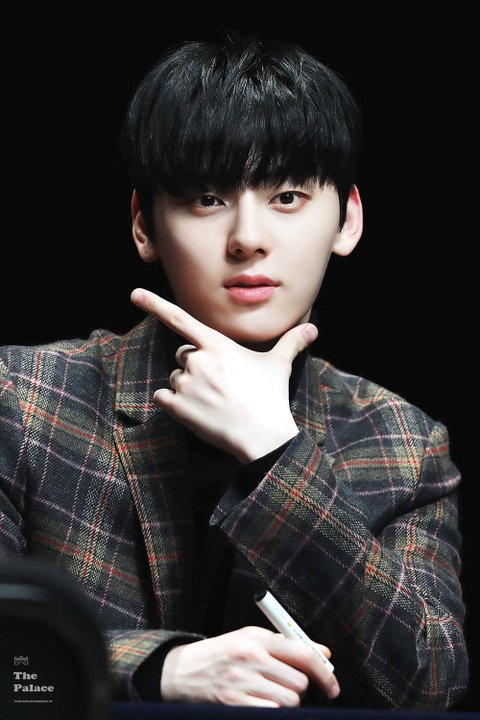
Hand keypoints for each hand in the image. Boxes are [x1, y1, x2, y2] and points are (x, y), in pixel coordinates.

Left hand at [130, 289, 317, 462]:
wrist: (262, 436)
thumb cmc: (270, 398)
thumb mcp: (279, 365)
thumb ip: (291, 342)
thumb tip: (313, 329)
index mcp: (218, 345)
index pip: (180, 319)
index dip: (155, 304)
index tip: (134, 294)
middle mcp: (197, 360)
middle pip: (183, 354)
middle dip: (195, 365)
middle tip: (219, 383)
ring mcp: (186, 384)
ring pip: (174, 377)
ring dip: (187, 386)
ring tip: (213, 400)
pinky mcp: (177, 407)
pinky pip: (163, 397)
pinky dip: (173, 403)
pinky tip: (196, 411)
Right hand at [160, 626, 339, 706]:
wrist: (183, 672)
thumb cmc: (223, 653)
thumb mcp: (251, 638)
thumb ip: (286, 644)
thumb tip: (324, 653)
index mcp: (256, 638)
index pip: (303, 654)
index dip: (325, 671)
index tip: (333, 685)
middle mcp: (250, 658)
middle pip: (299, 683)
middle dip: (300, 688)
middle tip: (285, 684)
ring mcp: (242, 683)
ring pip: (289, 702)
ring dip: (287, 701)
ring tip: (270, 692)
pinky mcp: (235, 704)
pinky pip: (273, 712)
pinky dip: (273, 710)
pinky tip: (261, 702)